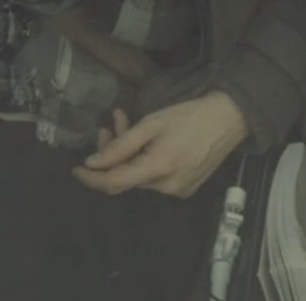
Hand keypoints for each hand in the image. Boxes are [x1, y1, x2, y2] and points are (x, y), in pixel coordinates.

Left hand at [71, 91, 247, 197]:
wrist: (230, 119)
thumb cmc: (190, 115)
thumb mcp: (152, 123)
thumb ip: (120, 145)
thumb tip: (93, 164)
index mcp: (157, 169)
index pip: (113, 183)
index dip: (91, 178)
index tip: (76, 169)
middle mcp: (166, 187)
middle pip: (125, 177)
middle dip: (111, 155)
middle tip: (108, 125)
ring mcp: (177, 190)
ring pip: (138, 176)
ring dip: (127, 154)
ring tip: (124, 123)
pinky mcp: (185, 188)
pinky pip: (154, 178)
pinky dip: (143, 160)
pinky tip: (145, 141)